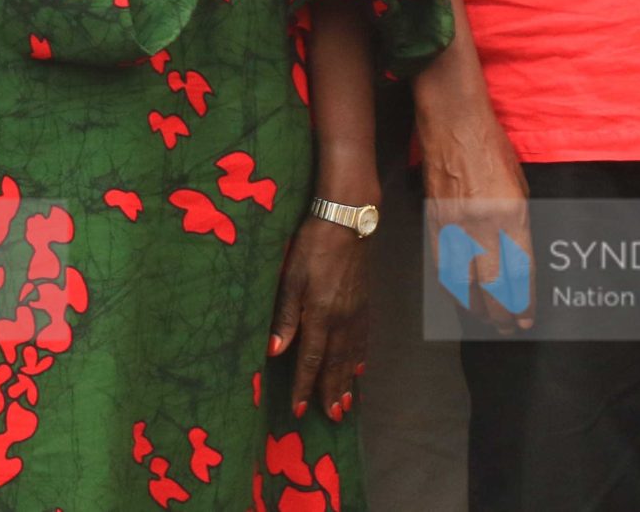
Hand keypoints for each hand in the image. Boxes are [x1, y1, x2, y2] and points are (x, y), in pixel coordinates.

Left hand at [271, 209, 369, 422]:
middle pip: (335, 365)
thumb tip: (274, 352)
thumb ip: (285, 317)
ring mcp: (357, 313)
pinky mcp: (364, 304)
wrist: (348, 222)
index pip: (310, 360)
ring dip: (347, 383)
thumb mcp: (290, 278)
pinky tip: (359, 370)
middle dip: (331, 393)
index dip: (304, 386)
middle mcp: (342, 321)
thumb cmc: (312, 246)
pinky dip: (360, 359)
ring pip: (352, 356)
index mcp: (321, 316)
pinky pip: (363, 340)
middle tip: (331, 417)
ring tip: (346, 404)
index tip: (300, 409)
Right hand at [415, 67, 533, 331]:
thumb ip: (518, 223)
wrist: (451, 122)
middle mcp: (482, 222)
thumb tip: (518, 257)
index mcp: (511, 213)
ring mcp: (454, 222)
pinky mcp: (433, 218)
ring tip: (485, 320)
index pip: (519, 271)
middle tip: (508, 327)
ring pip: (463, 279)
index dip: (524, 301)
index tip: (527, 319)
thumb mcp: (519, 185)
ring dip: (475, 306)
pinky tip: (458, 296)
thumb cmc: (491, 147)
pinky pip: (441, 262)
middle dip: (501, 312)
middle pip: (491, 283)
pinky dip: (451, 285)